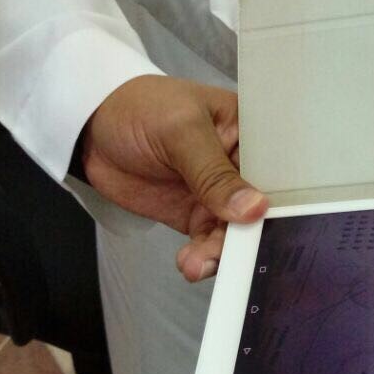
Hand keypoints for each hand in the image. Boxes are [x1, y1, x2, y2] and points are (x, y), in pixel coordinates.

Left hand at [80, 75, 267, 281]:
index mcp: (250, 132)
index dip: (282, 199)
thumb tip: (253, 209)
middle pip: (260, 207)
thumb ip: (214, 173)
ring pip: (235, 231)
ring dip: (222, 251)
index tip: (273, 225)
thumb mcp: (179, 132)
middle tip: (236, 254)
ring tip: (199, 263)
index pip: (277, 169)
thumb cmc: (140, 109)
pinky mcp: (196, 215)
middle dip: (250, 234)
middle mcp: (241, 165)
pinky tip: (190, 263)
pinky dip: (203, 257)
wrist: (91, 128)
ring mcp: (218, 193)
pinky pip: (210, 242)